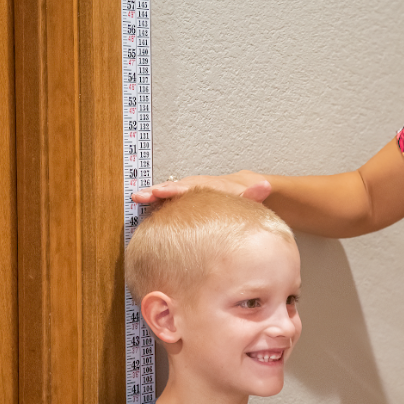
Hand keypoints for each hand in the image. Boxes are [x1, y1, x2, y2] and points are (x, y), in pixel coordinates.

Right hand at [130, 170, 271, 204]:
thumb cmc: (245, 196)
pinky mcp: (185, 204)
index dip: (175, 190)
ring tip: (137, 199)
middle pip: (175, 188)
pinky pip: (169, 203)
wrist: (244, 192)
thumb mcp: (252, 195)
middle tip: (141, 195)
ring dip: (153, 196)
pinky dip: (156, 205)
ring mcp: (189, 194)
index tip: (161, 192)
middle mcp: (197, 188)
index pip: (190, 187)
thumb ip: (254, 193)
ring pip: (169, 193)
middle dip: (157, 191)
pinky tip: (143, 217)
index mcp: (209, 186)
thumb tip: (266, 186)